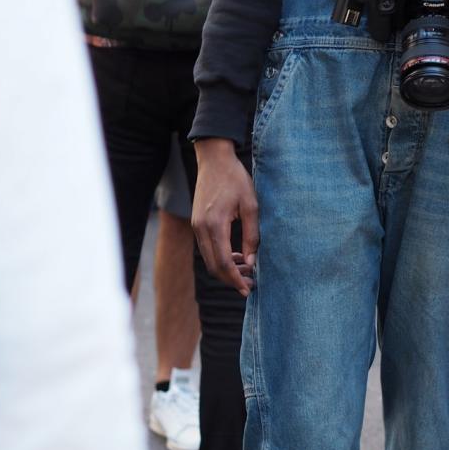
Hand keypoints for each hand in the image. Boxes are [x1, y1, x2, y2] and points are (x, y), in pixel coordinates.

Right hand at [191, 139, 258, 296]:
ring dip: (226, 269)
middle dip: (231, 279)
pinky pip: (207, 248)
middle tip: (250, 284)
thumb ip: (252, 235)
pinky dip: (220, 257)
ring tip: (247, 270)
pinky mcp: (197, 223)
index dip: (235, 279)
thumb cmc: (235, 179)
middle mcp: (201, 228)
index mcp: (215, 224)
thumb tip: (252, 261)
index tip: (248, 289)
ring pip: (209, 259)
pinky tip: (236, 257)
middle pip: (213, 265)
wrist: (214, 159)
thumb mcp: (251, 206)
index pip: (223, 262)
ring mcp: (196, 226)